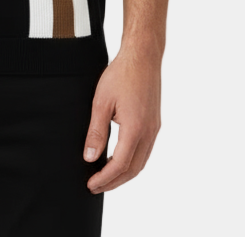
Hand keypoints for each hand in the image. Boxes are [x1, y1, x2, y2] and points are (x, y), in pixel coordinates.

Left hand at [83, 46, 161, 194]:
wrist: (143, 57)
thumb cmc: (121, 75)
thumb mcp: (102, 102)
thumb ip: (96, 132)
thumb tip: (90, 158)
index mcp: (135, 129)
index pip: (120, 165)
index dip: (105, 178)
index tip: (91, 184)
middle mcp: (149, 132)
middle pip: (133, 169)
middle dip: (114, 182)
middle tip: (96, 187)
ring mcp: (154, 128)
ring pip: (141, 162)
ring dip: (124, 174)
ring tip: (106, 178)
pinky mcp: (155, 123)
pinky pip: (145, 151)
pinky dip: (132, 162)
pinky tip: (120, 160)